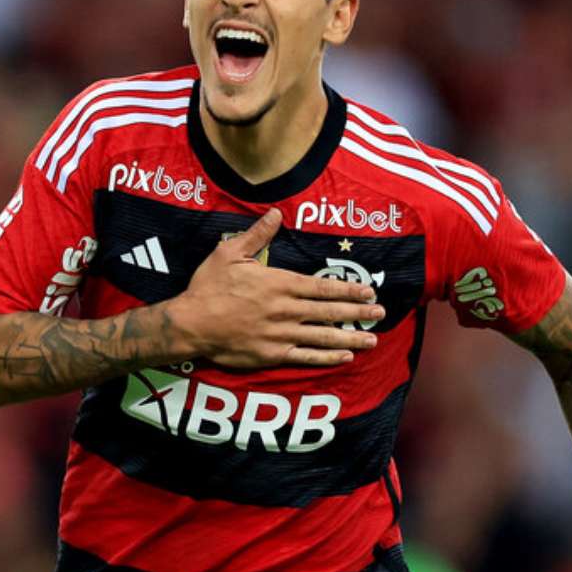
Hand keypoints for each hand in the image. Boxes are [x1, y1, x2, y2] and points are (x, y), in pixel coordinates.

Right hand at [171, 208, 383, 366]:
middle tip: (380, 313)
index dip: (348, 289)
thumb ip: (257, 235)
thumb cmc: (208, 287)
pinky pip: (306, 357)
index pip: (323, 287)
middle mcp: (286, 310)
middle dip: (358, 313)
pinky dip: (327, 357)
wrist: (191, 324)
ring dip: (350, 337)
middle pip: (330, 312)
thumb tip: (276, 213)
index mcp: (280, 284)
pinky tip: (345, 356)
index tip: (369, 290)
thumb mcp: (229, 252)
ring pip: (323, 336)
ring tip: (372, 339)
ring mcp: (281, 335)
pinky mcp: (272, 355)